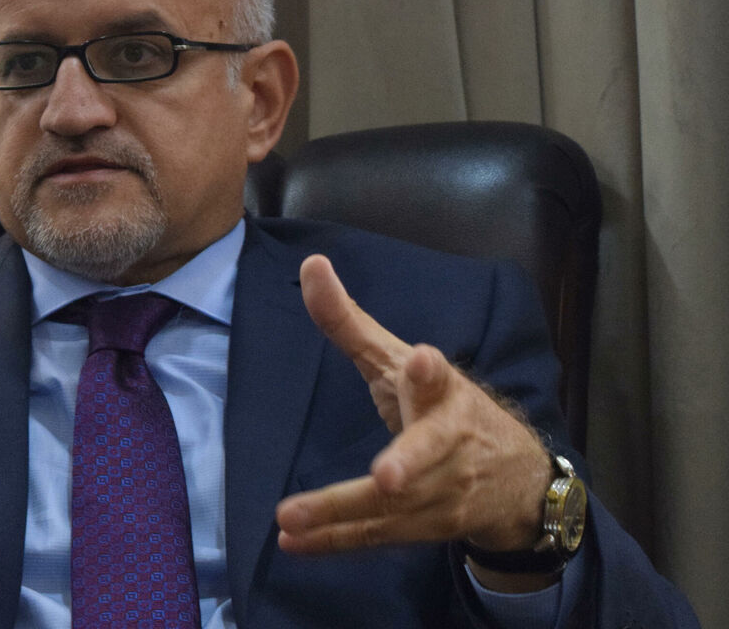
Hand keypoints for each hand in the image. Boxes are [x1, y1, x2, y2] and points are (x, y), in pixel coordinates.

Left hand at [275, 254, 551, 556]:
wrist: (516, 479)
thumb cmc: (442, 407)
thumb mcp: (399, 360)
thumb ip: (349, 321)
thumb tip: (310, 264)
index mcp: (442, 393)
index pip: (439, 379)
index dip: (430, 371)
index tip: (422, 360)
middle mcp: (449, 443)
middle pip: (426, 454)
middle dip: (408, 464)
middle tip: (386, 476)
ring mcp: (443, 491)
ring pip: (393, 506)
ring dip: (341, 514)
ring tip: (290, 518)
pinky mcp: (427, 526)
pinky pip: (378, 536)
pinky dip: (334, 541)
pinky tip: (292, 542)